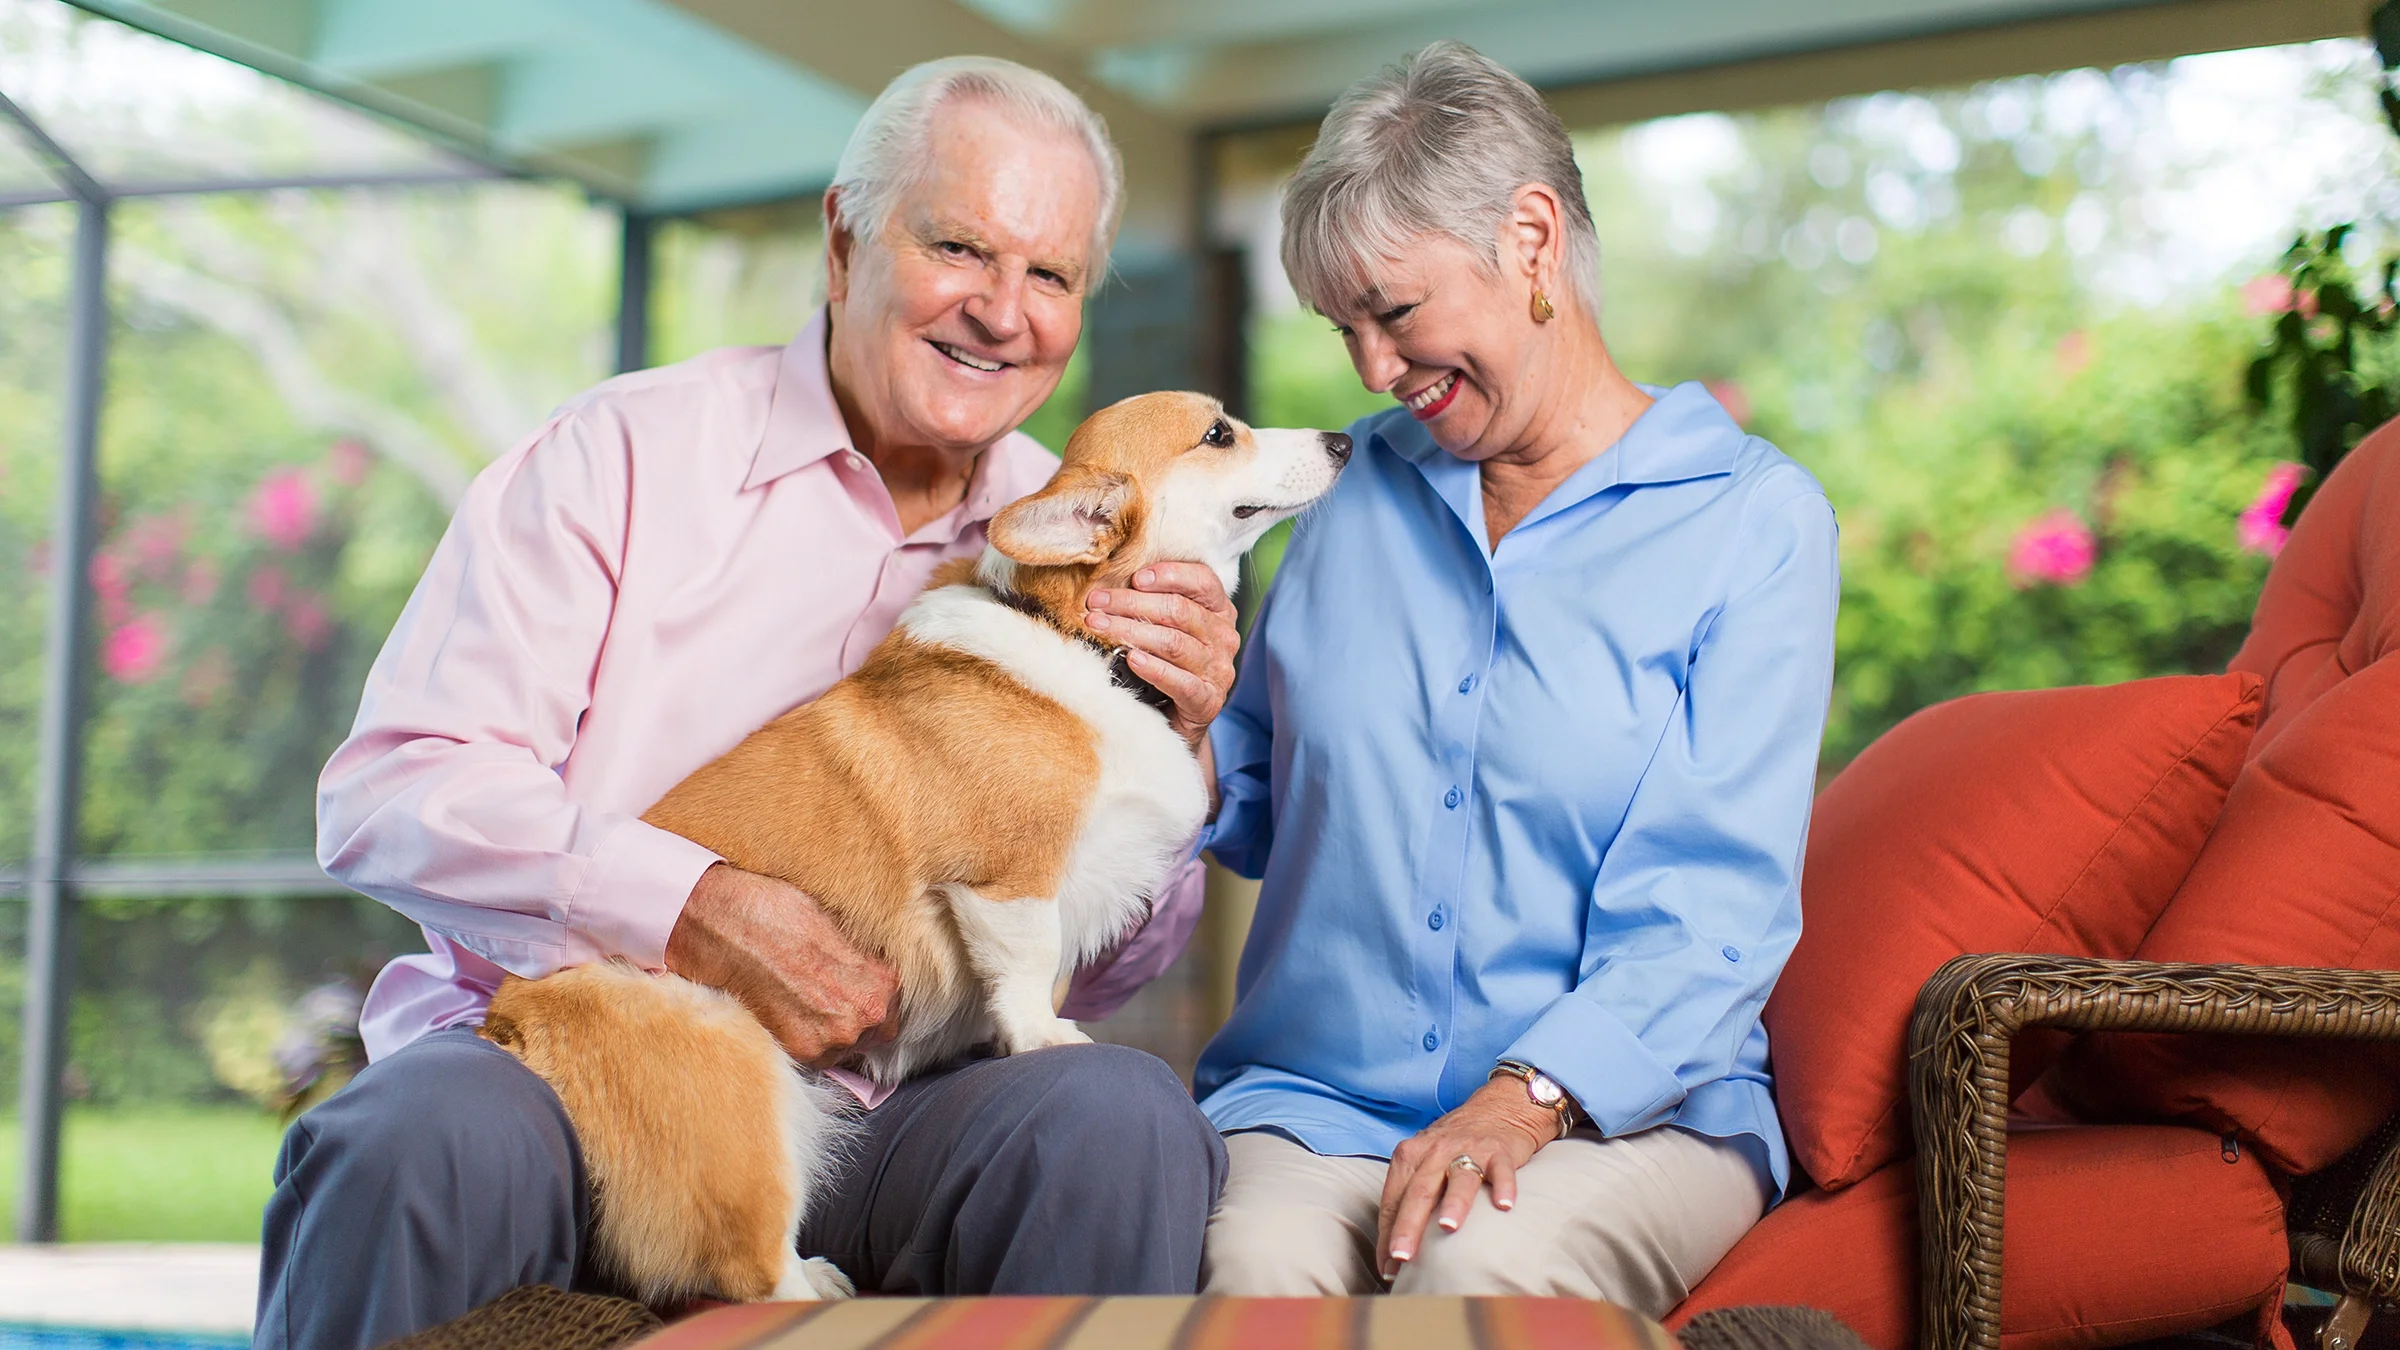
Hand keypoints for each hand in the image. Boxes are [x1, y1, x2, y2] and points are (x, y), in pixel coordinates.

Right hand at [664, 863, 898, 1065]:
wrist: (730, 925)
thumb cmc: (781, 914)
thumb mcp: (838, 928)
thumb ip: (860, 961)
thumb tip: (865, 970)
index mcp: (883, 982)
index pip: (895, 1006)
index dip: (873, 998)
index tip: (855, 991)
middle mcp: (866, 1016)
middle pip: (876, 1033)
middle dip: (857, 1019)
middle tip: (827, 999)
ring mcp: (833, 1038)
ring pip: (845, 1048)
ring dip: (831, 1033)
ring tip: (803, 1004)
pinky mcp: (800, 1051)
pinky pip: (816, 1058)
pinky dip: (805, 1040)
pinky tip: (788, 1013)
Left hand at [1084, 562, 1239, 748]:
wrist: (1177, 719)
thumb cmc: (1168, 663)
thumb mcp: (1168, 627)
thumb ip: (1154, 604)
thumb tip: (1112, 584)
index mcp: (1219, 611)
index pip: (1202, 581)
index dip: (1169, 575)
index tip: (1135, 577)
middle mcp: (1224, 637)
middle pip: (1179, 611)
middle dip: (1132, 603)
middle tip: (1096, 603)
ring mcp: (1219, 670)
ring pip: (1174, 642)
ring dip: (1132, 632)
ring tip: (1100, 627)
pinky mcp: (1208, 700)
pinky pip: (1180, 681)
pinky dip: (1154, 669)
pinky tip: (1132, 660)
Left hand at [1376, 1077, 1559, 1278]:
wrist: (1496, 1108)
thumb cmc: (1453, 1146)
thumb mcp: (1423, 1163)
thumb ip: (1409, 1199)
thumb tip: (1393, 1252)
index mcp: (1410, 1155)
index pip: (1393, 1198)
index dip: (1388, 1233)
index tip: (1386, 1267)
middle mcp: (1435, 1151)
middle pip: (1419, 1191)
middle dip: (1408, 1225)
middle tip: (1402, 1256)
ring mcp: (1469, 1149)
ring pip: (1458, 1177)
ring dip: (1453, 1202)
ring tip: (1448, 1227)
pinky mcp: (1500, 1150)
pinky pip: (1501, 1169)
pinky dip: (1503, 1186)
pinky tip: (1504, 1205)